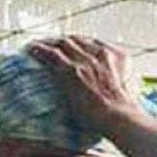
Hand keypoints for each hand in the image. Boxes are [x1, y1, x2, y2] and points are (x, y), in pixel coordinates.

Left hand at [28, 36, 144, 134]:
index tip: (70, 45)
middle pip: (77, 40)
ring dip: (48, 42)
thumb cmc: (123, 111)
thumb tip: (110, 88)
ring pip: (63, 43)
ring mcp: (85, 60)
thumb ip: (117, 79)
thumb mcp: (126, 87)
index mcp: (116, 56)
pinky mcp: (71, 70)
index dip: (79, 42)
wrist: (119, 116)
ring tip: (36, 44)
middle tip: (49, 43)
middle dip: (61, 40)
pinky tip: (31, 49)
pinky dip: (40, 50)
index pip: (93, 42)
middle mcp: (101, 53)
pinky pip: (52, 54)